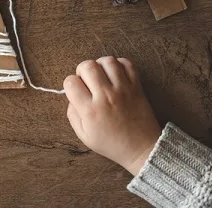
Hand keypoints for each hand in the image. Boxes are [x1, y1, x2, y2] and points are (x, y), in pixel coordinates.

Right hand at [64, 57, 160, 174]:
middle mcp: (106, 96)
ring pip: (107, 61)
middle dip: (82, 70)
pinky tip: (116, 74)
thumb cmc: (111, 144)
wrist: (141, 148)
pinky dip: (119, 64)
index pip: (71, 82)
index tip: (75, 90)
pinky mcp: (137, 86)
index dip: (70, 84)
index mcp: (90, 111)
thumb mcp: (84, 136)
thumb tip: (71, 95)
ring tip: (102, 75)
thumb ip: (73, 114)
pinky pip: (127, 64)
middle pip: (87, 66)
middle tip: (87, 80)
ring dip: (100, 65)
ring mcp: (123, 89)